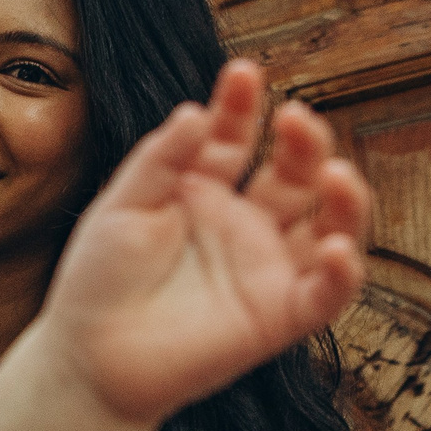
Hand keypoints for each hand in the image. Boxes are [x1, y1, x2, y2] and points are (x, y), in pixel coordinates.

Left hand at [42, 59, 368, 425]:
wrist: (86, 358)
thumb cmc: (97, 282)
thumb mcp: (121, 209)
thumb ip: (159, 162)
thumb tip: (195, 111)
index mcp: (202, 191)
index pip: (235, 138)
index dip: (242, 107)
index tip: (243, 72)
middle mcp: (243, 223)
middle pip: (293, 174)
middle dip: (304, 143)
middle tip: (298, 118)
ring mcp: (265, 267)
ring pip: (328, 226)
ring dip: (343, 199)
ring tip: (333, 174)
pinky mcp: (278, 315)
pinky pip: (327, 293)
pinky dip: (343, 272)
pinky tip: (336, 248)